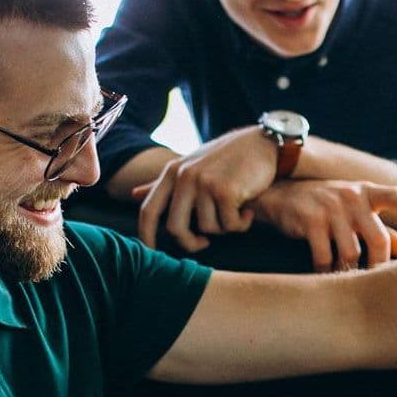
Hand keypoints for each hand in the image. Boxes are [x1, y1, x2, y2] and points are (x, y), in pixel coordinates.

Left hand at [132, 126, 279, 251]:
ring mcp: (204, 183)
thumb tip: (133, 193)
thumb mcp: (192, 165)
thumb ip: (166, 183)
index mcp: (172, 172)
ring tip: (236, 210)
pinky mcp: (226, 191)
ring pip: (208, 229)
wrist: (264, 143)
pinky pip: (229, 225)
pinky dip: (241, 224)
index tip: (151, 253)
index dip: (146, 236)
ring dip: (224, 227)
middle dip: (191, 243)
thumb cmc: (228, 157)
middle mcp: (184, 177)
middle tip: (205, 244)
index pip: (148, 210)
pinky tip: (249, 210)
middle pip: (175, 228)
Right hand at [252, 179, 396, 270]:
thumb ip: (382, 229)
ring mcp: (330, 208)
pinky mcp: (310, 220)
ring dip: (349, 272)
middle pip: (377, 239)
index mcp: (365, 193)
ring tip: (346, 280)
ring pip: (351, 253)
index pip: (391, 195)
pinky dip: (325, 271)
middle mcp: (351, 197)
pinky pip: (324, 256)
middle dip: (379, 267)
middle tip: (377, 284)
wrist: (280, 195)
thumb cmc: (326, 206)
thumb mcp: (354, 212)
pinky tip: (324, 276)